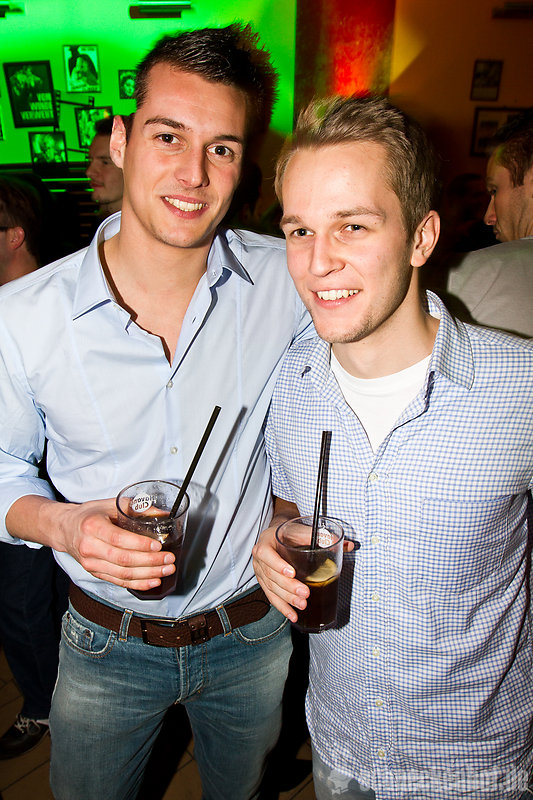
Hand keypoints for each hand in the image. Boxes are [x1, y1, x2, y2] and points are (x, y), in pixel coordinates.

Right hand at [7, 496, 175, 590]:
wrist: (65, 529)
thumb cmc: (89, 515)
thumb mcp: (110, 504)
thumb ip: (137, 508)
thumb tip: (164, 513)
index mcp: (93, 526)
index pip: (119, 539)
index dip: (140, 544)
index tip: (158, 546)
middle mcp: (89, 547)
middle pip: (123, 559)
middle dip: (150, 562)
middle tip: (169, 559)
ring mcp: (91, 563)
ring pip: (122, 574)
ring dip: (148, 575)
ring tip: (166, 570)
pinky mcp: (95, 573)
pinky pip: (118, 581)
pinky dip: (138, 584)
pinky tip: (153, 581)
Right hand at [253, 523, 355, 622]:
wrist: (279, 534)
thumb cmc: (291, 533)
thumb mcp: (303, 530)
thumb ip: (324, 537)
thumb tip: (349, 545)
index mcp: (267, 541)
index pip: (266, 554)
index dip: (277, 565)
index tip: (292, 573)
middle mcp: (260, 558)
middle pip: (271, 575)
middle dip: (289, 587)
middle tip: (305, 594)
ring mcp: (260, 572)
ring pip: (272, 588)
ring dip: (287, 599)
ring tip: (302, 605)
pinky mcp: (265, 583)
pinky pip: (272, 597)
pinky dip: (283, 607)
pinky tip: (293, 615)